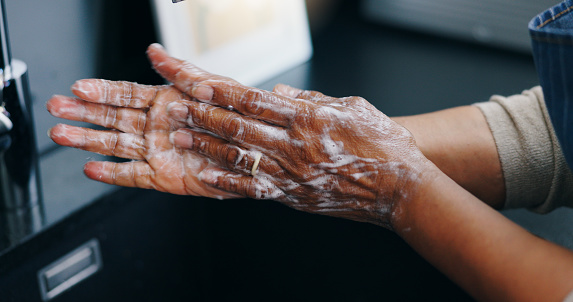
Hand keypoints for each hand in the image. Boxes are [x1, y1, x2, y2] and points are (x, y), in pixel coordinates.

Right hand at [47, 79, 238, 198]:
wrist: (255, 153)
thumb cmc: (236, 117)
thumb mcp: (210, 87)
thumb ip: (180, 71)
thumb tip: (154, 51)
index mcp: (164, 103)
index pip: (124, 94)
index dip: (100, 90)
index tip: (77, 87)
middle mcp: (156, 127)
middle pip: (111, 118)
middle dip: (82, 113)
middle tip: (56, 107)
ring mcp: (157, 152)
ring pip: (115, 145)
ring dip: (87, 140)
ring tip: (61, 135)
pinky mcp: (163, 177)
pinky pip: (132, 176)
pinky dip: (111, 174)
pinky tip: (90, 168)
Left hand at [147, 44, 436, 227]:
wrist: (400, 187)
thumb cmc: (382, 145)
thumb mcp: (352, 108)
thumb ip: (313, 99)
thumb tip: (278, 93)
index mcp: (309, 118)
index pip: (255, 101)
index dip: (222, 92)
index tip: (196, 83)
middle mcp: (295, 145)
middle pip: (239, 127)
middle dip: (204, 116)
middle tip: (176, 109)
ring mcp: (292, 172)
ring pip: (241, 157)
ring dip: (208, 147)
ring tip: (181, 138)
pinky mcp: (293, 195)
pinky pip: (255, 189)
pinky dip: (228, 182)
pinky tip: (206, 175)